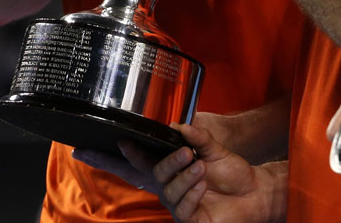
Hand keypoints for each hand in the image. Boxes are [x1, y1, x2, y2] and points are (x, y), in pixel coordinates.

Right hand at [87, 122, 286, 222]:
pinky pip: (182, 206)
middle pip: (146, 173)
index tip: (86, 147)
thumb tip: (177, 126)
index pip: (135, 162)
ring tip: (202, 166)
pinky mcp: (189, 219)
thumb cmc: (232, 173)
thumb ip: (196, 136)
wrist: (254, 191)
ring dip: (185, 174)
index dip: (112, 156)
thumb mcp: (214, 148)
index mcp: (169, 169)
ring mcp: (176, 204)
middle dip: (154, 162)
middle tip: (167, 151)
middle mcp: (168, 187)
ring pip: (168, 187)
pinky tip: (203, 185)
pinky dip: (192, 192)